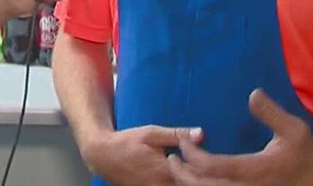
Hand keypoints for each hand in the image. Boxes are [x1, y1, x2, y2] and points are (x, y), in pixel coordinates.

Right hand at [85, 125, 203, 185]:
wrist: (102, 156)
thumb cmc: (127, 141)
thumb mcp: (151, 133)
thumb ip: (177, 135)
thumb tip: (201, 134)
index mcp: (165, 169)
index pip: (194, 175)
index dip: (205, 171)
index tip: (210, 163)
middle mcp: (161, 185)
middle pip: (188, 185)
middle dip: (198, 178)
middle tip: (205, 170)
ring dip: (187, 182)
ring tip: (192, 173)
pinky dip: (176, 183)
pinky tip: (178, 177)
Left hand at [166, 89, 312, 185]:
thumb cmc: (309, 156)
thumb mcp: (294, 130)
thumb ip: (271, 113)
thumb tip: (253, 93)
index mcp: (254, 170)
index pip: (210, 165)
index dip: (191, 154)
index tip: (182, 143)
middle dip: (182, 174)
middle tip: (171, 160)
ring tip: (180, 173)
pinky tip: (200, 183)